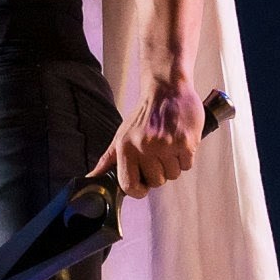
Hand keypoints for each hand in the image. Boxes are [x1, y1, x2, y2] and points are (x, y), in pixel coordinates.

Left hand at [108, 78, 203, 196]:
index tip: (144, 185)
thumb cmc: (144, 115)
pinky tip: (180, 142)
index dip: (138, 190)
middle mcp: (144, 147)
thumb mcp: (121, 136)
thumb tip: (92, 178)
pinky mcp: (185, 142)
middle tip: (160, 153)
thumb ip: (108, 160)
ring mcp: (166, 145)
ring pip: (173, 175)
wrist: (167, 89)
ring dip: (173, 164)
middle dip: (160, 172)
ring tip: (170, 145)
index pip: (129, 185)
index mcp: (126, 148)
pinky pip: (186, 165)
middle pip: (156, 182)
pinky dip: (185, 157)